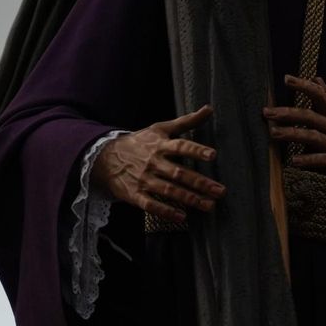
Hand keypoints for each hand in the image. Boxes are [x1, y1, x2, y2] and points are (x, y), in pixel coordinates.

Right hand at [92, 105, 224, 223]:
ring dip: (190, 199)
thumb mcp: (160, 128)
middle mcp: (153, 163)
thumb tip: (209, 109)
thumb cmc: (140, 142)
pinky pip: (151, 205)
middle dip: (200, 183)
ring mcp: (144, 179)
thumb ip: (186, 121)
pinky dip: (165, 211)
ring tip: (209, 206)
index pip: (181, 147)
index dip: (196, 151)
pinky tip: (182, 217)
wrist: (105, 157)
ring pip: (169, 191)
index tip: (213, 156)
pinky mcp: (134, 195)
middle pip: (179, 173)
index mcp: (160, 145)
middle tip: (220, 191)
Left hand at [263, 75, 325, 197]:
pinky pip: (323, 160)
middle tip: (267, 112)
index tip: (287, 79)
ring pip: (312, 136)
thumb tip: (318, 79)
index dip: (305, 85)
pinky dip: (308, 160)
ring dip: (292, 134)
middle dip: (288, 113)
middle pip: (311, 116)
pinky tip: (294, 161)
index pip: (322, 95)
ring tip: (273, 134)